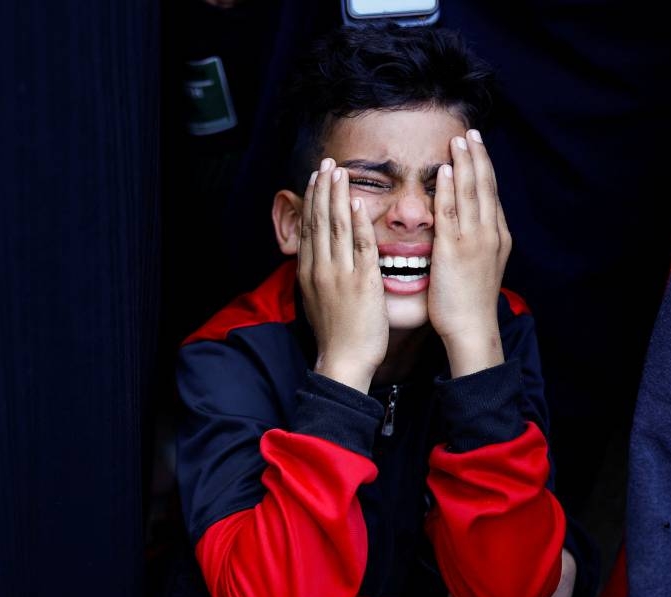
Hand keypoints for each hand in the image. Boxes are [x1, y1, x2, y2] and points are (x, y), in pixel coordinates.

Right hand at [298, 158, 387, 393]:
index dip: (312, 200)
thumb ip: (318, 277)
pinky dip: (359, 223)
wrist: (343, 360)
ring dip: (338, 197)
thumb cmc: (336, 335)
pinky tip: (359, 203)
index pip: (309, 227)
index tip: (315, 178)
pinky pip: (360, 247)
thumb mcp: (317, 301)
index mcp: (309, 273)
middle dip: (323, 189)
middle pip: (319, 221)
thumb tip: (317, 260)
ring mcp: (340, 275)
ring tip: (339, 172)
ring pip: (337, 227)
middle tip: (326, 163)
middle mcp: (320, 269)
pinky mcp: (362, 283)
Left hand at [427, 130, 510, 377]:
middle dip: (478, 157)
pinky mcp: (455, 249)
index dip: (485, 168)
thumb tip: (467, 232)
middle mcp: (490, 234)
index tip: (478, 147)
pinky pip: (451, 211)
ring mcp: (474, 240)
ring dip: (464, 163)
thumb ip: (474, 245)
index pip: (491, 195)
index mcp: (497, 237)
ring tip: (458, 140)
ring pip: (470, 193)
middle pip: (485, 187)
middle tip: (471, 133)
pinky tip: (443, 169)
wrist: (473, 328)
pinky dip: (448, 188)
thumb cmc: (470, 303)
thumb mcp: (479, 267)